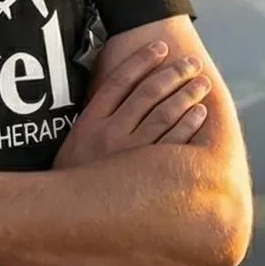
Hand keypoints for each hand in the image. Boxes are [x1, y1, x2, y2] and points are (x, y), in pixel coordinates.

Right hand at [55, 39, 211, 168]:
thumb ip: (94, 119)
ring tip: (201, 84)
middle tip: (191, 64)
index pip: (119, 81)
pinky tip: (200, 113)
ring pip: (164, 115)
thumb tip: (116, 91)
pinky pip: (173, 144)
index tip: (160, 47)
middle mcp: (109, 135)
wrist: (64, 219)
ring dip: (186, 96)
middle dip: (173, 74)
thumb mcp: (74, 144)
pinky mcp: (145, 177)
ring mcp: (128, 156)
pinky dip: (188, 125)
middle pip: (147, 94)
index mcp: (89, 123)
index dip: (141, 60)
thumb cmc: (74, 179)